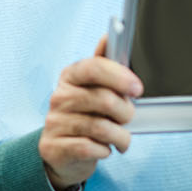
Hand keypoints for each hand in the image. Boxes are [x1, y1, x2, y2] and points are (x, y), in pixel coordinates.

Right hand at [39, 37, 140, 190]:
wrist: (64, 153)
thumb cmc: (85, 117)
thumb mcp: (94, 90)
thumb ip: (104, 66)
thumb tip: (108, 37)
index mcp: (70, 77)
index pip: (93, 68)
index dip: (119, 76)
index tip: (137, 88)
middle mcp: (59, 97)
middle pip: (103, 99)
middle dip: (125, 112)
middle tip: (128, 118)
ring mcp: (54, 123)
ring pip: (101, 128)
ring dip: (119, 136)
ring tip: (120, 138)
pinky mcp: (54, 147)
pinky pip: (91, 148)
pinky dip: (105, 151)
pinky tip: (103, 149)